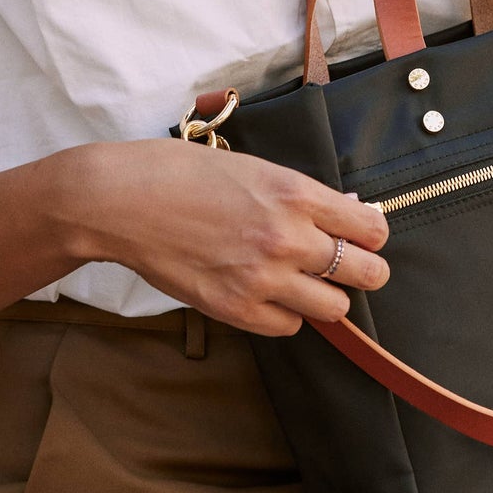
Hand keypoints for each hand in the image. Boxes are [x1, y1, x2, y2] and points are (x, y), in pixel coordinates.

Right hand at [59, 139, 389, 337]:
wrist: (121, 201)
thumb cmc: (180, 173)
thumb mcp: (251, 166)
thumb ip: (300, 194)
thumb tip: (345, 209)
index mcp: (295, 193)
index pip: (370, 226)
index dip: (371, 234)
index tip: (362, 236)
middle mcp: (287, 238)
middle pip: (365, 272)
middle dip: (364, 270)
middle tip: (351, 268)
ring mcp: (263, 278)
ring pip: (334, 308)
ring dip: (326, 296)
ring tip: (305, 282)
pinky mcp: (236, 309)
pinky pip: (290, 327)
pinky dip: (287, 314)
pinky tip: (270, 294)